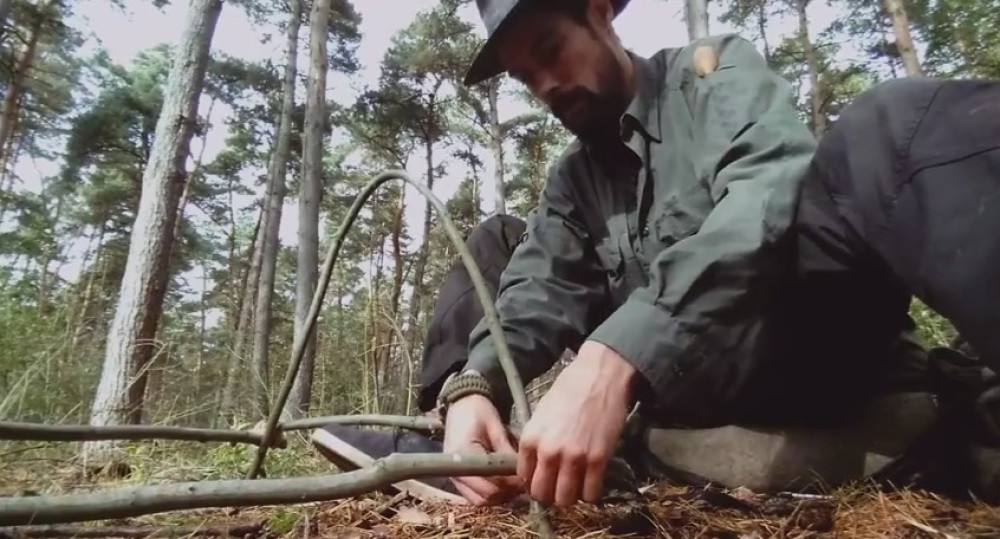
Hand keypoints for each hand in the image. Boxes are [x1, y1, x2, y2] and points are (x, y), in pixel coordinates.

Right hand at [442, 394, 523, 504]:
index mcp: (462, 453)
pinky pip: (475, 495)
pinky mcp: (458, 478)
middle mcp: (454, 470)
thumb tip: (522, 473)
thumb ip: (506, 451)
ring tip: (514, 482)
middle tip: (523, 481)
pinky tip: (503, 481)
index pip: (490, 484)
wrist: (461, 405)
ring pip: (480, 500)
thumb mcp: (495, 426)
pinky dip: (491, 493)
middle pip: (485, 497)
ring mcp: (454, 476)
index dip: (511, 484)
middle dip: (507, 493)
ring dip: (499, 496)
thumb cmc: (478, 410)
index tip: (526, 476)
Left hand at [516, 340, 635, 505]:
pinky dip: (591, 493)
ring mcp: (574, 458)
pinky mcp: (598, 460)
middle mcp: (548, 452)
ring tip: (577, 484)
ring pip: (565, 499)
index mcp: (531, 438)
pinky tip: (592, 481)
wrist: (600, 375)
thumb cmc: (569, 389)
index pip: (524, 478)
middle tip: (560, 485)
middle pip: (542, 494)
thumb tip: (535, 466)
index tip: (544, 478)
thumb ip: (536, 441)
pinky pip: (591, 494)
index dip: (534, 481)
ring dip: (571, 496)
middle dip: (550, 493)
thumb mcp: (541, 414)